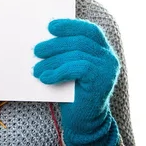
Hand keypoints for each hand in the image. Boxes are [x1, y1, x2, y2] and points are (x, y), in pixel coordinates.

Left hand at [33, 19, 119, 145]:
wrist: (84, 121)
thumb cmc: (73, 92)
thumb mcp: (69, 68)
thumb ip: (65, 53)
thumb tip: (43, 39)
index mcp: (102, 50)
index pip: (89, 30)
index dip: (70, 25)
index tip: (50, 26)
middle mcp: (108, 57)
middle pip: (80, 41)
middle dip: (55, 44)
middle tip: (36, 50)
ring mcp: (107, 68)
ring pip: (76, 54)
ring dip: (52, 60)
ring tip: (36, 69)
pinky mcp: (102, 80)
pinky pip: (77, 68)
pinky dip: (58, 72)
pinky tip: (45, 78)